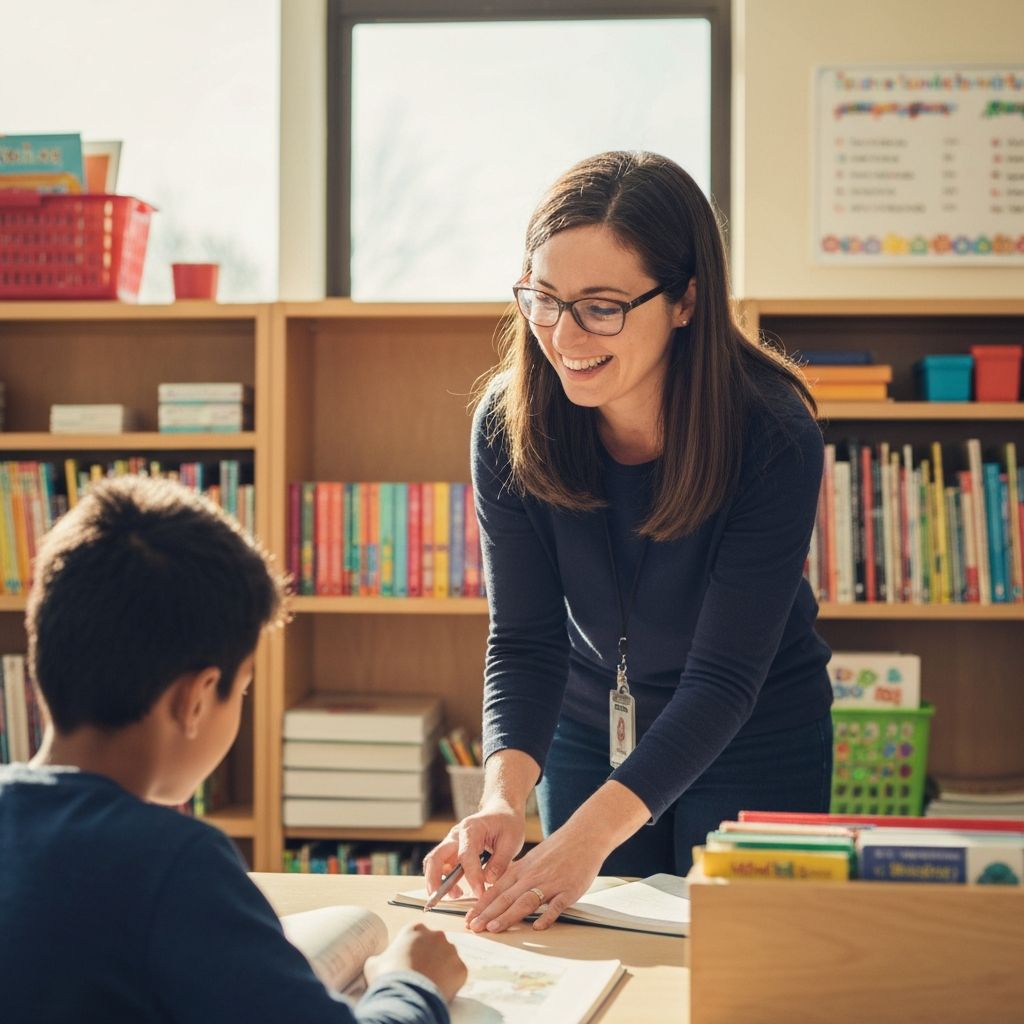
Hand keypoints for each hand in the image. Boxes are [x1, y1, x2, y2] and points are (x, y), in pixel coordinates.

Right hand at [364, 922, 466, 1002]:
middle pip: (435, 945)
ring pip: (448, 959)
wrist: (405, 995)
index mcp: (416, 929)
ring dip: (442, 968)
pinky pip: (457, 974)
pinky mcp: (461, 969)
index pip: (417, 937)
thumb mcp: (374, 963)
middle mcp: (437, 935)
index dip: (412, 951)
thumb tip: (380, 961)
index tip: (408, 963)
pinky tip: (439, 990)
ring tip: (430, 983)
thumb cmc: (388, 976)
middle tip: (420, 974)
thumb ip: (381, 957)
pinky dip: (451, 982)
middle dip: (430, 957)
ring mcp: (451, 951)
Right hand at [422, 797, 525, 901]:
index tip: (480, 893)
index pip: (465, 855)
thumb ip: (500, 862)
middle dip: (434, 879)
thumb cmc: (507, 823)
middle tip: (438, 898)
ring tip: (455, 895)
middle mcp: (456, 835)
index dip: (472, 876)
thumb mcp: (512, 840)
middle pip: (436, 857)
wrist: (502, 811)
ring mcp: (452, 843)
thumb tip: (488, 881)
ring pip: (435, 863)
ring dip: (438, 881)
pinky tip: (457, 891)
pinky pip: (442, 866)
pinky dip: (444, 880)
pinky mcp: (453, 852)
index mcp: (472, 828)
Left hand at [464, 820, 604, 933]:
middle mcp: (532, 876)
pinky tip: (537, 927)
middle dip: (487, 914)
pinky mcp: (569, 890)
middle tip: (473, 928)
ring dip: (508, 916)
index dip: (481, 905)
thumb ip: (518, 876)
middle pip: (506, 897)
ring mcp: (550, 883)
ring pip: (525, 901)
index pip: (496, 890)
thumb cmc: (558, 849)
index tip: (469, 919)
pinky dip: (547, 915)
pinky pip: (556, 905)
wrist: (584, 836)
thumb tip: (501, 893)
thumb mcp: (532, 859)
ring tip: (494, 928)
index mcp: (522, 869)